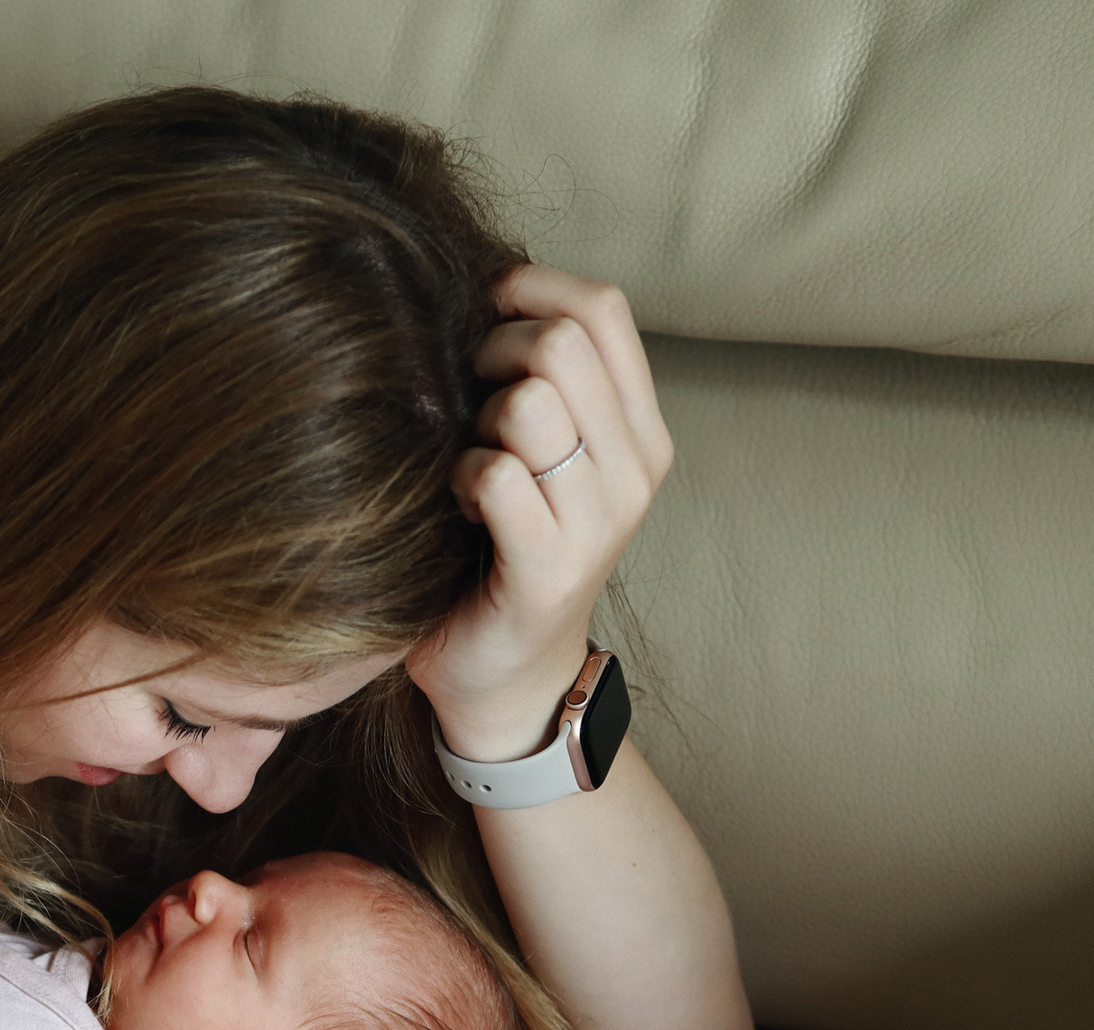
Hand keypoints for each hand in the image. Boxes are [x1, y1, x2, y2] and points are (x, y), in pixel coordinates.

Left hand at [410, 265, 675, 760]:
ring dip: (474, 423)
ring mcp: (600, 522)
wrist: (505, 676)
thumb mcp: (537, 454)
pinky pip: (499, 475)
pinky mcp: (551, 568)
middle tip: (464, 401)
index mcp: (638, 430)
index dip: (530, 287)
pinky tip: (458, 507)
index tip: (480, 314)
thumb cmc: (499, 549)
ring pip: (529, 405)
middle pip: (561, 344)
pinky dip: (460, 479)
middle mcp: (635, 469)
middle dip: (491, 353)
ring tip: (468, 463)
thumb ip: (538, 382)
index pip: (604, 308)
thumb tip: (486, 290)